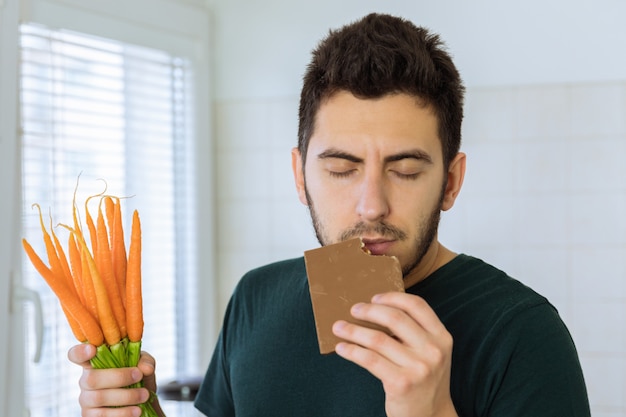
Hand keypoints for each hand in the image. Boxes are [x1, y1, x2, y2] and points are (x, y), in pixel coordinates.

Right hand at [67, 344, 164, 416]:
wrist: (142, 403)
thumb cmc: (138, 378)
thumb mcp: (144, 364)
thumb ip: (145, 361)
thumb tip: (145, 368)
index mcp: (94, 363)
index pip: (76, 355)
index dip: (80, 352)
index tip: (92, 349)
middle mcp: (86, 381)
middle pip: (91, 378)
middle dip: (119, 377)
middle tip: (139, 376)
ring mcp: (86, 400)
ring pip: (98, 398)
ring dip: (126, 396)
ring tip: (144, 395)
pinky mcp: (90, 416)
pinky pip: (103, 416)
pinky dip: (123, 413)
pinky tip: (137, 410)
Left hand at [332, 292, 457, 416]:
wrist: (431, 416)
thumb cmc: (424, 379)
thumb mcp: (431, 353)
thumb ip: (414, 333)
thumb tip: (375, 310)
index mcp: (442, 337)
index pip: (416, 305)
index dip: (392, 297)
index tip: (374, 298)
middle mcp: (433, 350)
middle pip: (394, 318)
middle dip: (369, 311)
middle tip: (353, 310)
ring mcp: (419, 368)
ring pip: (377, 339)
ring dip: (353, 330)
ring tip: (338, 327)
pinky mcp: (401, 383)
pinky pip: (369, 360)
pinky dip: (352, 351)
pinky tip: (342, 347)